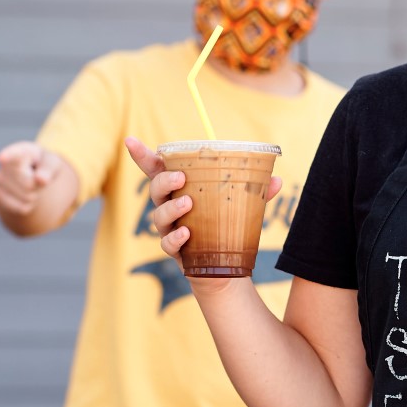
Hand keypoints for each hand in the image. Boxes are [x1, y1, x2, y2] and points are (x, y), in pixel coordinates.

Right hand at [0, 140, 60, 217]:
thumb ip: (48, 169)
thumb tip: (41, 180)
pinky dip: (29, 205)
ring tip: (31, 184)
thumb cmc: (42, 165)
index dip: (7, 155)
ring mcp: (0, 180)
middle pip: (30, 184)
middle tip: (38, 176)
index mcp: (21, 150)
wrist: (30, 175)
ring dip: (35, 195)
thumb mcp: (51, 163)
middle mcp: (5, 164)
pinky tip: (24, 194)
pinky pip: (22, 208)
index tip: (2, 158)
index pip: (14, 153)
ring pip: (27, 197)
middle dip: (39, 184)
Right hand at [125, 136, 283, 261]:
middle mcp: (169, 206)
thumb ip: (255, 193)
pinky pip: (167, 244)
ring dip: (171, 208)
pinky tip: (187, 233)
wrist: (224, 266)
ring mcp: (170, 229)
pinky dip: (175, 238)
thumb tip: (276, 181)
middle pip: (156, 189)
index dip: (141, 155)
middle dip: (164, 181)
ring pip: (158, 216)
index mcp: (180, 190)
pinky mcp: (175, 250)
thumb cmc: (227, 226)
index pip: (156, 169)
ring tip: (188, 205)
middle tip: (181, 178)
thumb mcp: (242, 207)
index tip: (129, 140)